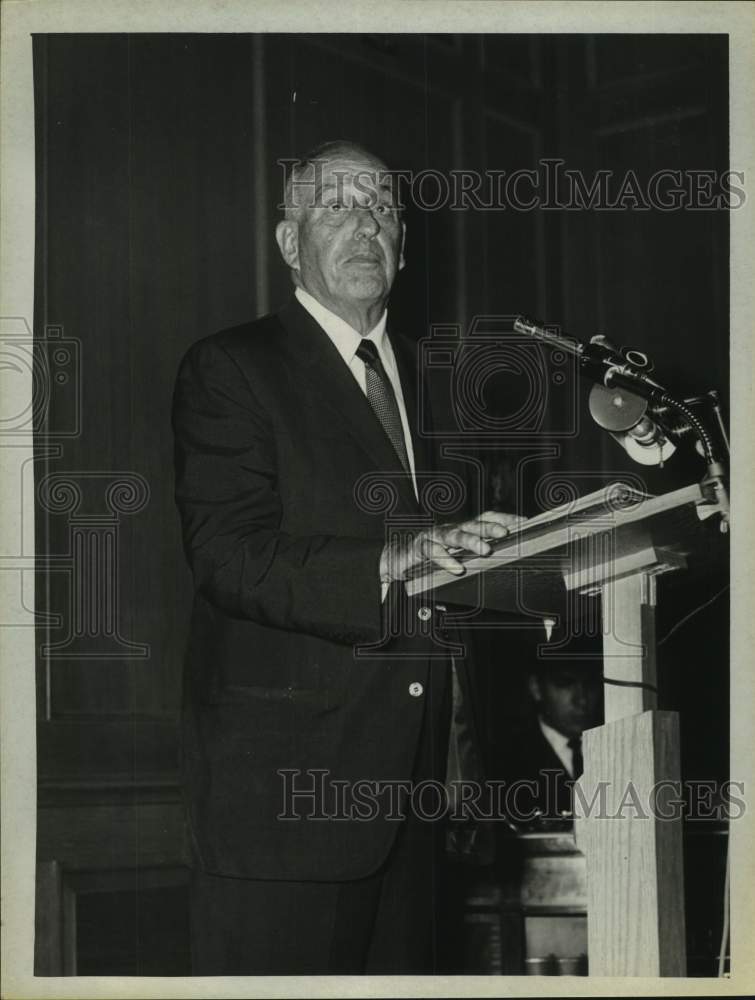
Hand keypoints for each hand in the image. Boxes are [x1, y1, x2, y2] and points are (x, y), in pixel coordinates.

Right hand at [380, 510, 526, 581]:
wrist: (396, 559)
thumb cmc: (429, 558)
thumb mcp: (455, 557)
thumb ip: (473, 558)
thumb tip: (501, 563)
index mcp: (462, 530)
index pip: (485, 518)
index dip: (504, 518)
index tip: (523, 523)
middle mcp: (450, 530)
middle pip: (473, 523)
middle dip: (490, 526)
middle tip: (506, 532)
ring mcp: (434, 537)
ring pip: (454, 535)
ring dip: (471, 541)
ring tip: (485, 549)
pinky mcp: (419, 548)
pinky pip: (433, 552)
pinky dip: (445, 560)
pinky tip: (457, 568)